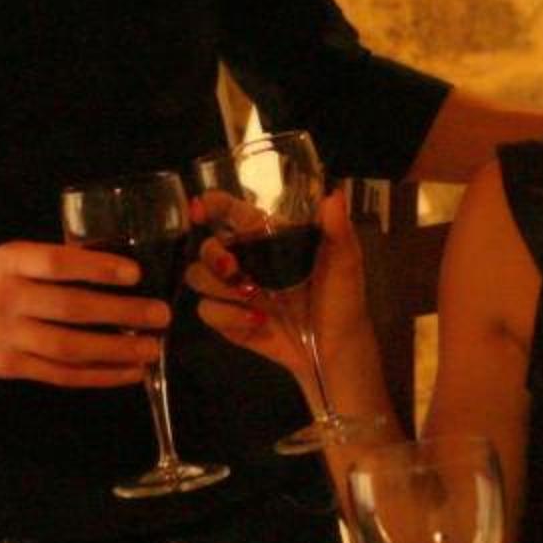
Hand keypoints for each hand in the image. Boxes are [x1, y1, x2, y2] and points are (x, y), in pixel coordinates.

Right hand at [0, 239, 167, 386]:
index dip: (96, 267)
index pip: (57, 263)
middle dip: (121, 313)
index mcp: (8, 263)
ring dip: (116, 350)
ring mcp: (8, 337)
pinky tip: (128, 372)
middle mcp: (7, 299)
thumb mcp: (7, 258)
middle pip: (71, 308)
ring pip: (69, 348)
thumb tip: (116, 268)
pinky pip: (61, 375)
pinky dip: (98, 376)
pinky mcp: (11, 368)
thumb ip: (50, 263)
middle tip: (160, 315)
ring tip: (152, 348)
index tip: (134, 273)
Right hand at [187, 188, 367, 374]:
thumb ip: (337, 229)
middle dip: (211, 254)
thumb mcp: (345, 261)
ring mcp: (234, 292)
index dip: (212, 205)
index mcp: (267, 238)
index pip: (231, 213)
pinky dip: (228, 316)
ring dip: (217, 285)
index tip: (201, 207)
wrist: (336, 347)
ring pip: (197, 277)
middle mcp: (245, 261)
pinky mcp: (229, 321)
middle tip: (232, 268)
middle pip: (205, 247)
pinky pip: (207, 311)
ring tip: (250, 295)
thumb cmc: (341, 298)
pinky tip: (258, 320)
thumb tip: (334, 195)